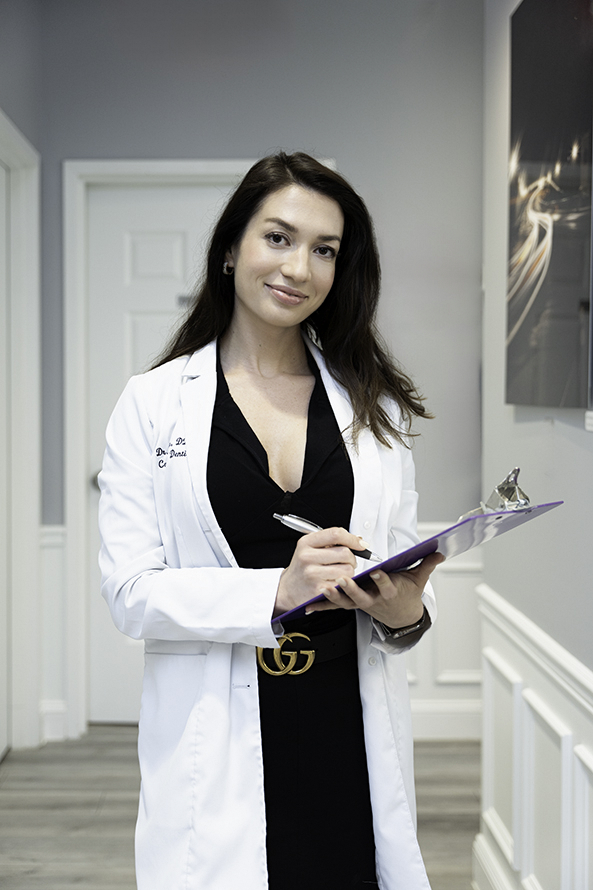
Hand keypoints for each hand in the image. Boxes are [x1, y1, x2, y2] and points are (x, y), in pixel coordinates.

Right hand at [273, 527, 362, 617]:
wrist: (288, 590)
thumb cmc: (302, 568)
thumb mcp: (309, 548)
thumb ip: (330, 541)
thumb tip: (358, 540)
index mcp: (306, 543)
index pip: (336, 534)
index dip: (352, 538)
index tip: (360, 544)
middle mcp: (307, 557)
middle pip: (345, 553)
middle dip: (352, 558)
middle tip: (346, 563)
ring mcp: (312, 574)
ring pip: (347, 570)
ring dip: (349, 573)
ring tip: (340, 574)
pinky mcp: (318, 590)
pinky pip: (342, 584)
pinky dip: (343, 584)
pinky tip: (336, 584)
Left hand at [305, 551, 443, 627]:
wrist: (402, 617)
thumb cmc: (407, 594)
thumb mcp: (419, 580)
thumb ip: (427, 565)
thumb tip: (440, 552)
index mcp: (390, 592)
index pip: (386, 585)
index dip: (381, 579)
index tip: (377, 572)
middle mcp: (375, 600)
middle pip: (362, 596)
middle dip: (352, 589)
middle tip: (342, 580)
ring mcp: (363, 604)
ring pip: (347, 603)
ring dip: (334, 598)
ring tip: (324, 590)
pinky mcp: (354, 606)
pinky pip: (337, 607)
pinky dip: (323, 606)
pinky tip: (310, 604)